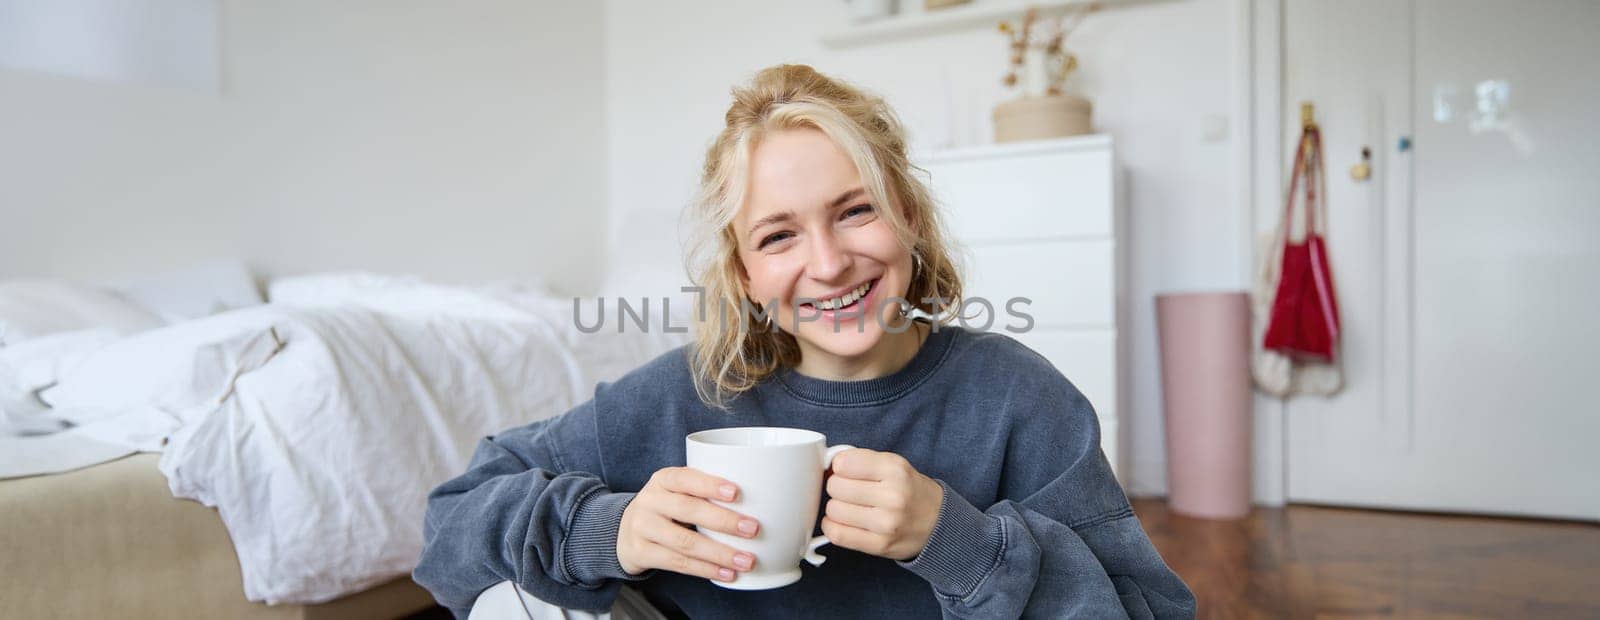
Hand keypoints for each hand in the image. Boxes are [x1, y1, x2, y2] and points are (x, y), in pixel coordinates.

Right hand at [617, 467, 760, 582]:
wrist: (623, 531)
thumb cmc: (665, 508)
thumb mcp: (676, 492)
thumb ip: (704, 492)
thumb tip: (758, 502)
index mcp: (663, 480)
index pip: (685, 478)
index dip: (710, 485)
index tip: (736, 492)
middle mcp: (650, 501)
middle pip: (688, 510)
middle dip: (724, 521)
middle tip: (752, 529)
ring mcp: (643, 528)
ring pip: (685, 542)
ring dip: (720, 553)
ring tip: (746, 560)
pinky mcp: (641, 553)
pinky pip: (677, 563)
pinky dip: (705, 570)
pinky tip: (726, 573)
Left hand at [819, 448, 944, 561]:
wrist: (937, 523)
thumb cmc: (908, 490)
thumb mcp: (893, 464)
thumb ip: (860, 460)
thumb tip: (825, 466)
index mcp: (895, 469)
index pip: (843, 463)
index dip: (838, 466)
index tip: (845, 471)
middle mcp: (892, 496)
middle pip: (835, 487)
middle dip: (837, 487)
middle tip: (849, 490)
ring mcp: (886, 523)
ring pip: (833, 510)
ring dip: (836, 508)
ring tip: (851, 507)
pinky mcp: (879, 545)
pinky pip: (837, 534)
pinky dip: (833, 527)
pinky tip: (844, 522)